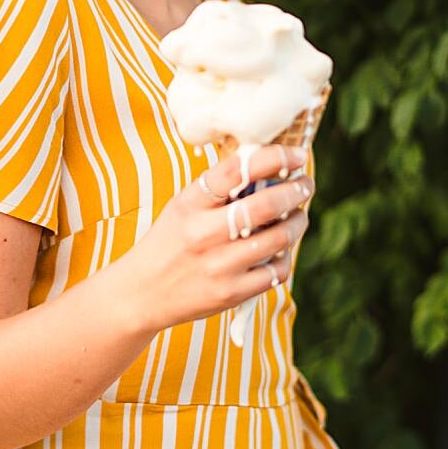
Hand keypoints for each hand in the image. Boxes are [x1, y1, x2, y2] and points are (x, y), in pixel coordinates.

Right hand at [117, 144, 315, 335]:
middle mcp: (203, 233)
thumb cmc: (169, 242)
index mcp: (190, 204)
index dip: (274, 156)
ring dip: (297, 222)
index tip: (296, 154)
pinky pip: (276, 272)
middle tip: (306, 184)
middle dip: (296, 190)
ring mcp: (218, 266)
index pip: (237, 170)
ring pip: (278, 238)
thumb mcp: (182, 206)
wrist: (141, 294)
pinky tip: (281, 249)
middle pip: (266, 205)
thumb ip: (217, 188)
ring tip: (299, 215)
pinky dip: (285, 257)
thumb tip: (266, 164)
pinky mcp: (230, 294)